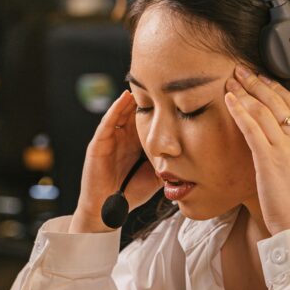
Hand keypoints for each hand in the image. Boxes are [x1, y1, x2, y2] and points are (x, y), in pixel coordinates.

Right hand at [70, 90, 160, 232]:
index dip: (158, 107)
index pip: (148, 119)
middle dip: (145, 97)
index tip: (173, 94)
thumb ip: (168, 164)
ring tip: (142, 82)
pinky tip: (123, 99)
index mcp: (136, 143)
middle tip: (159, 79)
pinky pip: (107, 124)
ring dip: (130, 98)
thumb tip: (191, 158)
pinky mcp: (98, 145)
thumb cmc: (131, 193)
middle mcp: (123, 138)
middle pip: (134, 112)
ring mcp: (110, 140)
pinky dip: (114, 110)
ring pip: (120, 113)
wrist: (109, 210)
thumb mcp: (156, 176)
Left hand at [224, 65, 289, 234]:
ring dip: (245, 92)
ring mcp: (286, 149)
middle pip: (279, 101)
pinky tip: (229, 101)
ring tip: (231, 81)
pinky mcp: (269, 159)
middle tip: (242, 70)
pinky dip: (239, 110)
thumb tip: (280, 142)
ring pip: (264, 110)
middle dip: (258, 82)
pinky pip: (252, 127)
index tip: (262, 79)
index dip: (277, 88)